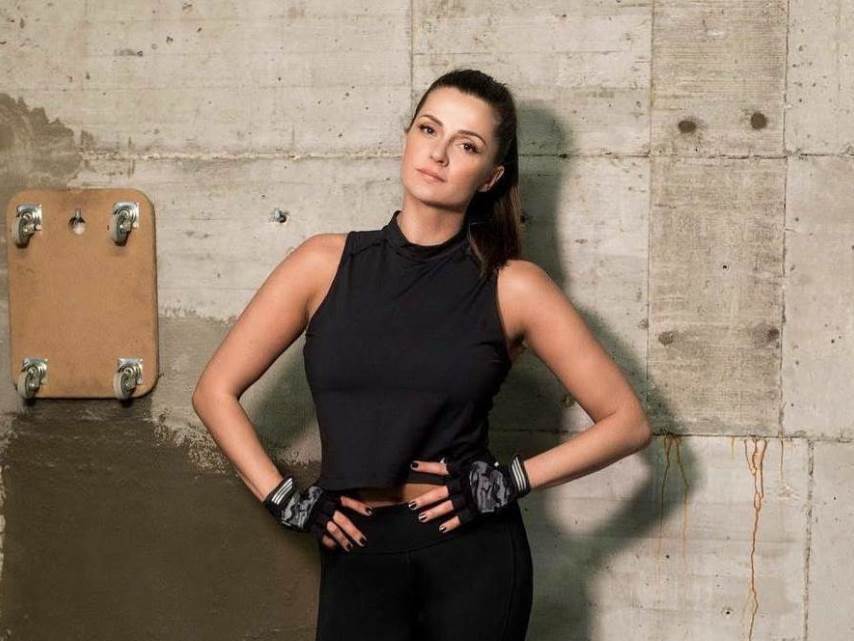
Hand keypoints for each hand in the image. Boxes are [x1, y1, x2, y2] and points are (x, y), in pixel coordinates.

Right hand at [263, 477, 374, 551]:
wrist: (287, 500)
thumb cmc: (305, 495)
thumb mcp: (320, 490)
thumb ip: (331, 495)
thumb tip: (344, 500)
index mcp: (329, 496)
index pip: (347, 501)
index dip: (358, 506)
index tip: (370, 512)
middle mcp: (324, 506)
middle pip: (342, 520)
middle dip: (353, 531)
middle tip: (363, 540)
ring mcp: (317, 516)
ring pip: (333, 529)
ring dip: (343, 539)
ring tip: (350, 546)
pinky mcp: (309, 525)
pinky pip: (320, 535)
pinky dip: (328, 541)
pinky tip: (334, 547)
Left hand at [407, 454, 531, 534]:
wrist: (509, 480)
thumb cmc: (490, 471)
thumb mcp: (473, 464)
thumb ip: (460, 467)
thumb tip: (445, 463)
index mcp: (462, 471)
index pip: (441, 468)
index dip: (427, 467)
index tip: (413, 465)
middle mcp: (463, 484)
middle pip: (440, 492)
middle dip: (425, 499)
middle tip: (412, 505)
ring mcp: (469, 497)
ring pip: (448, 506)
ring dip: (434, 512)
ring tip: (422, 517)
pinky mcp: (476, 508)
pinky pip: (462, 517)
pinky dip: (453, 523)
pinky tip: (442, 528)